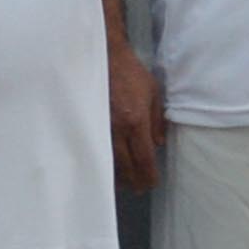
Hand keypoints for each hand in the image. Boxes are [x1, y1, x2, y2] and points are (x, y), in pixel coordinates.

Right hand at [109, 44, 166, 189]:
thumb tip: (158, 144)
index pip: (143, 157)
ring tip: (125, 184)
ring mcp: (101, 127)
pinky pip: (97, 149)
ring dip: (117, 176)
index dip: (148, 174)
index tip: (152, 184)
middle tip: (140, 189)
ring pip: (108, 161)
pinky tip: (107, 168)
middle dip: (134, 180)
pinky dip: (104, 162)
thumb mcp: (153, 93)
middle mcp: (117, 129)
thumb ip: (157, 120)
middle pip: (125, 165)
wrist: (104, 58)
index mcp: (135, 122)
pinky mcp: (89, 124)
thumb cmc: (131, 74)